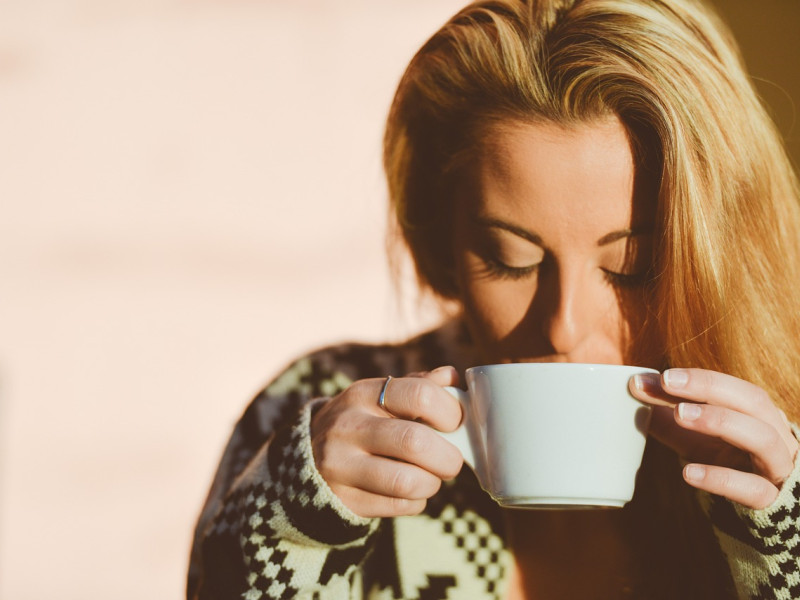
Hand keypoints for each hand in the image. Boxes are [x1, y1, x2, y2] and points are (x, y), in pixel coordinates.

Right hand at [310, 366, 463, 517]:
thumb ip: (418, 386)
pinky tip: (410, 491)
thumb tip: (453, 378)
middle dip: (447, 457)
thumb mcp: (381, 397)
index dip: (450, 412)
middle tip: (451, 460)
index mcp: (364, 394)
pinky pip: (397, 506)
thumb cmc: (362, 423)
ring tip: (430, 477)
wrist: (307, 458)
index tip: (455, 424)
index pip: (420, 395)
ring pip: (407, 481)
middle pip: (415, 442)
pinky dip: (415, 501)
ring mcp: (340, 465)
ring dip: (432, 483)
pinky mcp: (342, 499)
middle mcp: (348, 426)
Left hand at [629, 368, 798, 508]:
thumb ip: (665, 413)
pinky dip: (720, 479)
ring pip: (762, 439)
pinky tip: (687, 473)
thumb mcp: (692, 436)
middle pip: (753, 401)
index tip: (663, 376)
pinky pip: (752, 488)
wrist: (754, 508)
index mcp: (758, 414)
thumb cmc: (723, 462)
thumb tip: (635, 385)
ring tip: (679, 414)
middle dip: (709, 388)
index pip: (733, 387)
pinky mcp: (770, 500)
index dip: (700, 378)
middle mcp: (775, 434)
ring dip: (720, 421)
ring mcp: (776, 468)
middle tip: (668, 382)